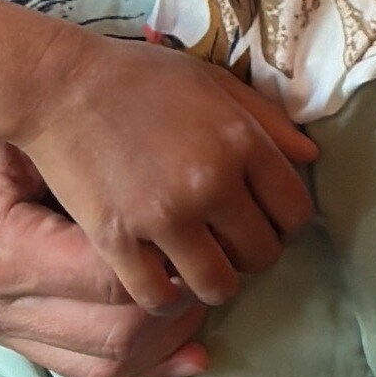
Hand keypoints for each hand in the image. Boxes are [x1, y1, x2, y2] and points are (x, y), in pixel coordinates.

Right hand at [0, 104, 216, 376]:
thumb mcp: (37, 129)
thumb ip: (114, 159)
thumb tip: (205, 179)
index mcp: (0, 248)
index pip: (118, 282)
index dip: (180, 265)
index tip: (221, 236)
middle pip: (115, 333)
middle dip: (182, 311)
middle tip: (228, 270)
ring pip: (97, 363)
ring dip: (164, 343)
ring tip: (209, 302)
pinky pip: (72, 366)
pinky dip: (130, 363)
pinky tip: (182, 352)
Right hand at [10, 39, 319, 319]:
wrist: (63, 86)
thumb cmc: (142, 78)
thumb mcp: (215, 82)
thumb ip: (268, 120)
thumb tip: (312, 157)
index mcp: (240, 141)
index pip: (295, 210)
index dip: (284, 220)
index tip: (263, 216)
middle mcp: (210, 182)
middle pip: (262, 254)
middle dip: (252, 252)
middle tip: (229, 240)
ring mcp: (163, 215)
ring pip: (218, 286)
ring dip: (215, 281)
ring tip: (201, 263)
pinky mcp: (116, 240)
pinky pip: (158, 297)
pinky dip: (166, 298)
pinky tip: (163, 279)